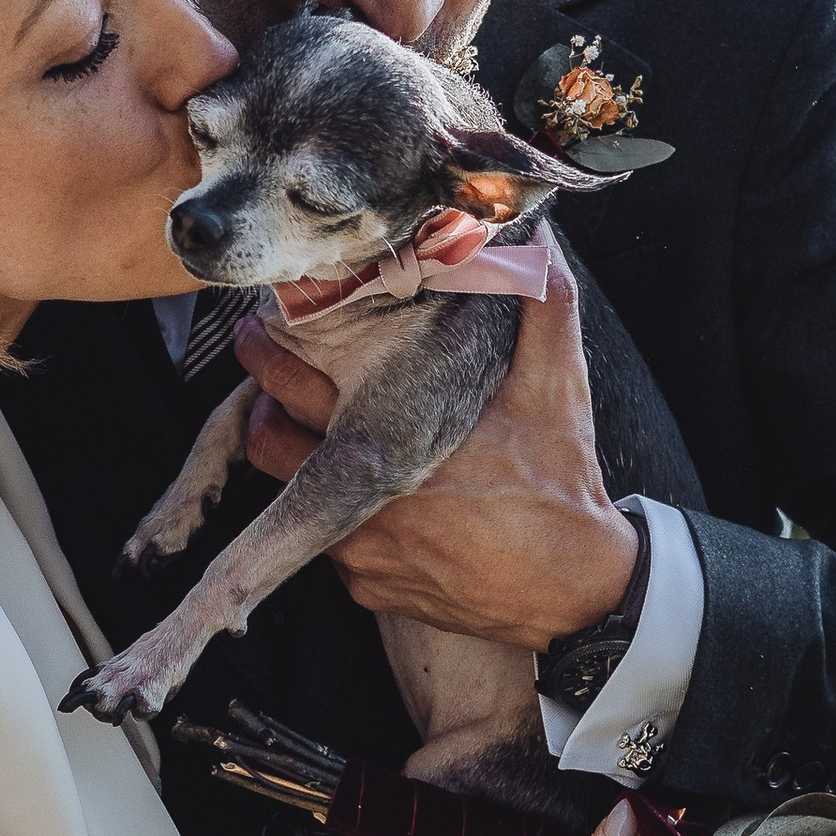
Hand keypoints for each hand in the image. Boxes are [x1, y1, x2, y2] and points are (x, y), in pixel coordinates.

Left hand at [236, 245, 637, 654]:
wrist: (577, 589)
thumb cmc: (561, 487)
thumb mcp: (557, 389)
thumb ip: (543, 307)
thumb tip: (543, 242)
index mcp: (391, 438)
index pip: (289, 387)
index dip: (265, 354)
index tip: (258, 334)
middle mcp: (363, 499)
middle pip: (268, 445)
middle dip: (267, 411)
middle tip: (278, 388)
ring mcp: (362, 554)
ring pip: (295, 499)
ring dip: (304, 468)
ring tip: (333, 442)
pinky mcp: (372, 592)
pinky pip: (333, 550)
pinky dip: (345, 525)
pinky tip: (382, 504)